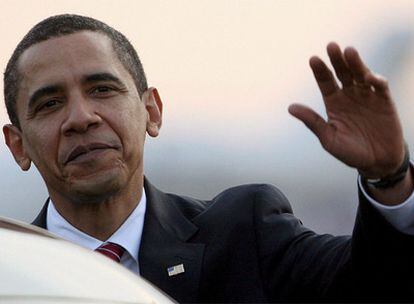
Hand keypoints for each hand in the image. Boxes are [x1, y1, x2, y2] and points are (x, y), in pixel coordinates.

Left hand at [289, 42, 404, 178]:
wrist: (376, 162)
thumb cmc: (349, 152)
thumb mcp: (328, 138)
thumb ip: (312, 122)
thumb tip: (291, 107)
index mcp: (333, 102)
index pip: (325, 82)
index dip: (320, 70)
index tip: (313, 59)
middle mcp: (349, 95)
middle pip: (342, 73)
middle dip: (337, 60)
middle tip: (331, 46)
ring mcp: (367, 96)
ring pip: (360, 75)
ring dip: (355, 63)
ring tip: (349, 51)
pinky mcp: (384, 102)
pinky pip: (380, 87)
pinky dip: (376, 80)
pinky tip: (369, 77)